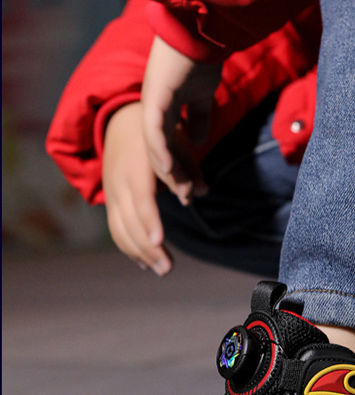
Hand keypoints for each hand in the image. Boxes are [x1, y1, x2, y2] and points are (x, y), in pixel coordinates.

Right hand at [102, 101, 172, 275]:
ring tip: (162, 270)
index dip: (150, 220)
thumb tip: (203, 192)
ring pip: (120, 229)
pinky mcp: (110, 202)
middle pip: (130, 221)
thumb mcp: (175, 143)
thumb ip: (188, 169)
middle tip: (168, 269)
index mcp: (137, 166)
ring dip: (140, 253)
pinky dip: (129, 248)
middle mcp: (120, 182)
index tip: (159, 240)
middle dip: (148, 248)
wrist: (119, 124)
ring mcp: (112, 194)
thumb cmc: (156, 136)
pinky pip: (116, 229)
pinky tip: (144, 264)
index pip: (142, 198)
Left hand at [140, 35, 221, 205]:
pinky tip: (170, 172)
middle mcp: (153, 107)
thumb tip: (198, 141)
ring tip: (182, 193)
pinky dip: (161, 153)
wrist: (201, 29)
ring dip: (170, 172)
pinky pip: (156, 132)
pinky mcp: (156, 97)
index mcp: (163, 106)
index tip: (194, 188)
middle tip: (188, 200)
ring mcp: (152, 102)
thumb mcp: (203, 95)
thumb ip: (199, 118)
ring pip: (156, 147)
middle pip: (160, 151)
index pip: (170, 145)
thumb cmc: (202, 56)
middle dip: (176, 178)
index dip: (182, 167)